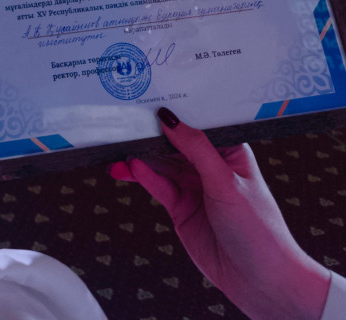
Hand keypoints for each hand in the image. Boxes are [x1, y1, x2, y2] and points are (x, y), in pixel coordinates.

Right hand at [110, 110, 330, 319]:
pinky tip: (130, 168)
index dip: (176, 111)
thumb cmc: (259, 230)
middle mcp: (210, 166)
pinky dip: (143, 176)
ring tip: (118, 149)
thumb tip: (170, 119)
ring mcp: (195, 187)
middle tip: (126, 122)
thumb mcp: (226, 182)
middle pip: (174, 143)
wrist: (262, 282)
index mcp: (229, 150)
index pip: (197, 123)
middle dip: (151, 134)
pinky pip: (159, 187)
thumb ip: (196, 148)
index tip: (151, 99)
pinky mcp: (181, 209)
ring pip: (161, 164)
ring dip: (140, 157)